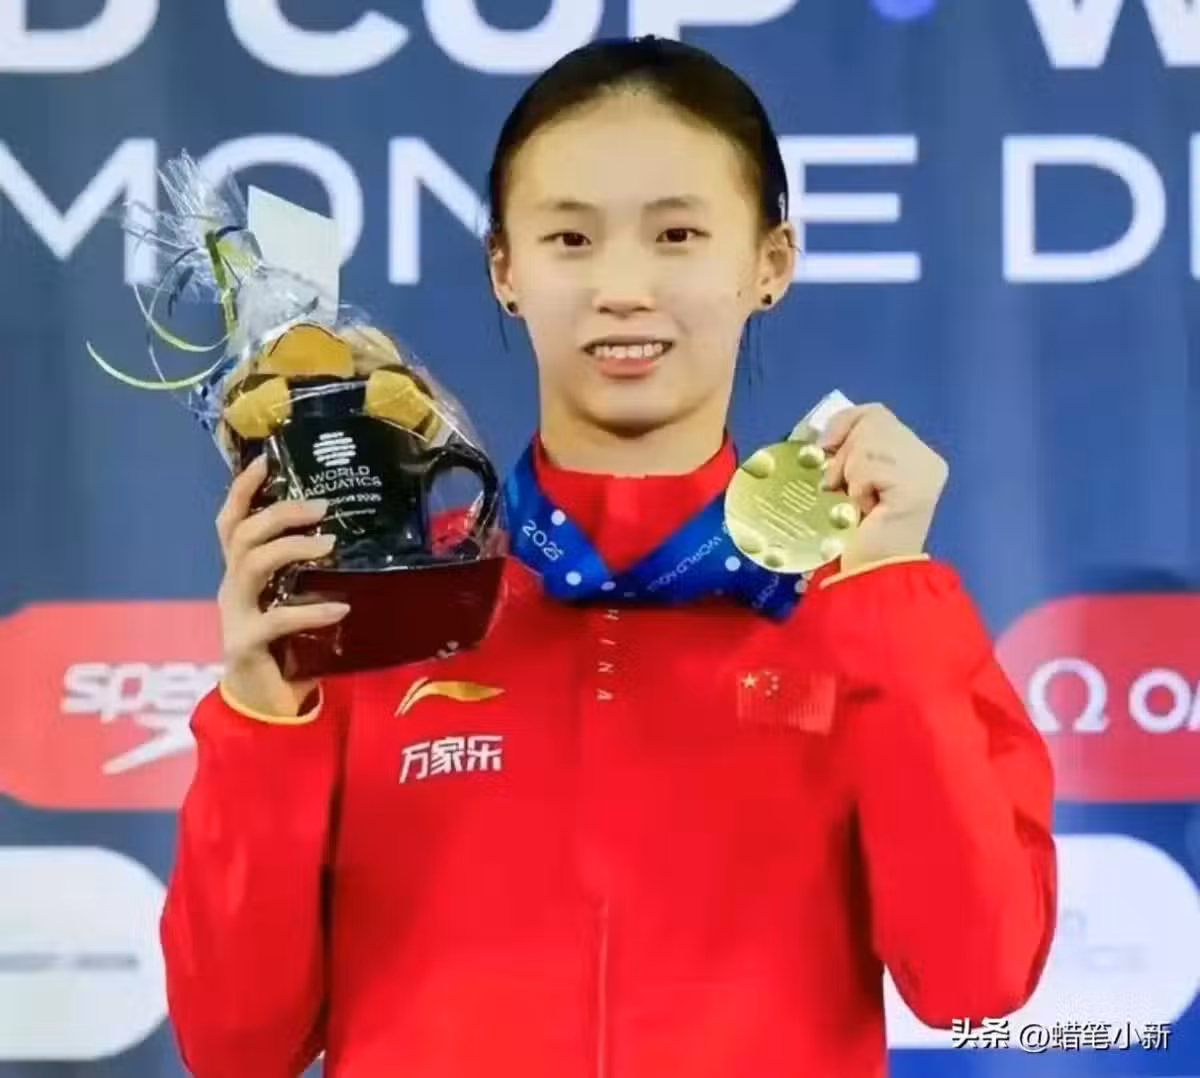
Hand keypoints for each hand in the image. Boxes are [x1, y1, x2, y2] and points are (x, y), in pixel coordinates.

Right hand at [215, 455, 349, 716]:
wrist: (266, 706)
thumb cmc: (288, 649)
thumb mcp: (299, 602)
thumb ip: (315, 576)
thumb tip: (360, 541)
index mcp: (242, 573)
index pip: (232, 521)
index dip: (243, 490)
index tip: (265, 460)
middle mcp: (232, 587)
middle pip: (242, 535)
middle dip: (279, 513)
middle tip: (321, 508)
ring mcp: (235, 615)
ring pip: (250, 565)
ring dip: (291, 549)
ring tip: (329, 546)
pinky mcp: (245, 644)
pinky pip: (276, 620)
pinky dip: (311, 610)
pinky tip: (341, 608)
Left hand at [818, 403, 947, 572]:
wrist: (870, 578)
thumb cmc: (854, 536)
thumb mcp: (848, 482)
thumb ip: (846, 453)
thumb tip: (821, 438)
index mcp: (914, 456)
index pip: (875, 413)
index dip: (843, 424)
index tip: (824, 449)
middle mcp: (927, 459)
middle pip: (873, 420)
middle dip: (846, 453)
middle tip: (842, 488)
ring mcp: (925, 471)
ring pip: (871, 438)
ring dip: (850, 472)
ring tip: (857, 502)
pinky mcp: (916, 486)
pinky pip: (870, 465)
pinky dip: (857, 487)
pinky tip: (866, 510)